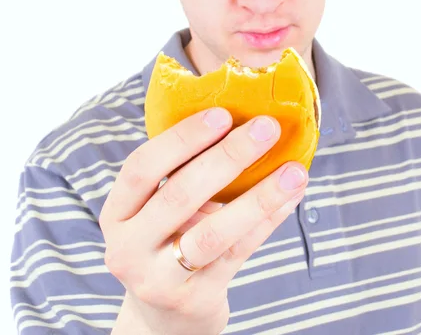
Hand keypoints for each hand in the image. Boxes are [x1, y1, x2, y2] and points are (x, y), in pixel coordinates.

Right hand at [99, 107, 307, 334]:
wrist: (163, 315)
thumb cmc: (167, 240)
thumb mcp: (158, 208)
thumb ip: (183, 172)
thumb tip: (242, 119)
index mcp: (118, 212)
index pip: (141, 167)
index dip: (182, 138)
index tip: (222, 114)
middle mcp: (128, 247)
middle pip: (179, 195)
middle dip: (228, 157)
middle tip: (267, 128)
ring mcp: (159, 279)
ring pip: (214, 232)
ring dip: (260, 196)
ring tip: (294, 171)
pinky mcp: (194, 299)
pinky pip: (239, 252)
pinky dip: (268, 221)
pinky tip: (291, 197)